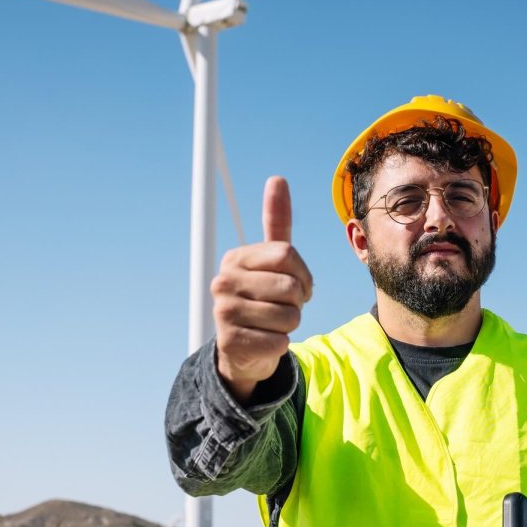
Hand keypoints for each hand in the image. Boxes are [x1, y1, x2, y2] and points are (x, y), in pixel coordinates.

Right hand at [211, 176, 312, 403]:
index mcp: (235, 258)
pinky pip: (280, 341)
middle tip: (282, 308)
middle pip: (291, 288)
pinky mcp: (231, 343)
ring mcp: (223, 313)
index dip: (303, 275)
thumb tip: (277, 178)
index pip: (287, 255)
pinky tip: (264, 341)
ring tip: (272, 324)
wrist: (243, 348)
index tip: (297, 285)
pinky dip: (280, 344)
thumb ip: (276, 223)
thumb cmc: (264, 298)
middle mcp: (223, 282)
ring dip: (290, 325)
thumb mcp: (272, 262)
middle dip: (297, 303)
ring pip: (289, 317)